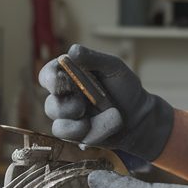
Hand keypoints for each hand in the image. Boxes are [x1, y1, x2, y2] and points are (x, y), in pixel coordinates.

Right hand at [38, 44, 174, 160]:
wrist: (139, 116)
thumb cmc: (125, 87)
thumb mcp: (113, 67)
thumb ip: (93, 58)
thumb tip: (73, 50)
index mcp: (69, 76)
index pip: (48, 75)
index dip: (49, 79)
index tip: (59, 81)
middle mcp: (65, 97)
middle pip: (50, 104)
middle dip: (65, 106)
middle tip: (82, 105)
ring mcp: (69, 118)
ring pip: (58, 124)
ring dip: (77, 122)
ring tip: (100, 116)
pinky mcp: (76, 135)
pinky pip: (71, 137)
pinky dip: (88, 132)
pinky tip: (101, 126)